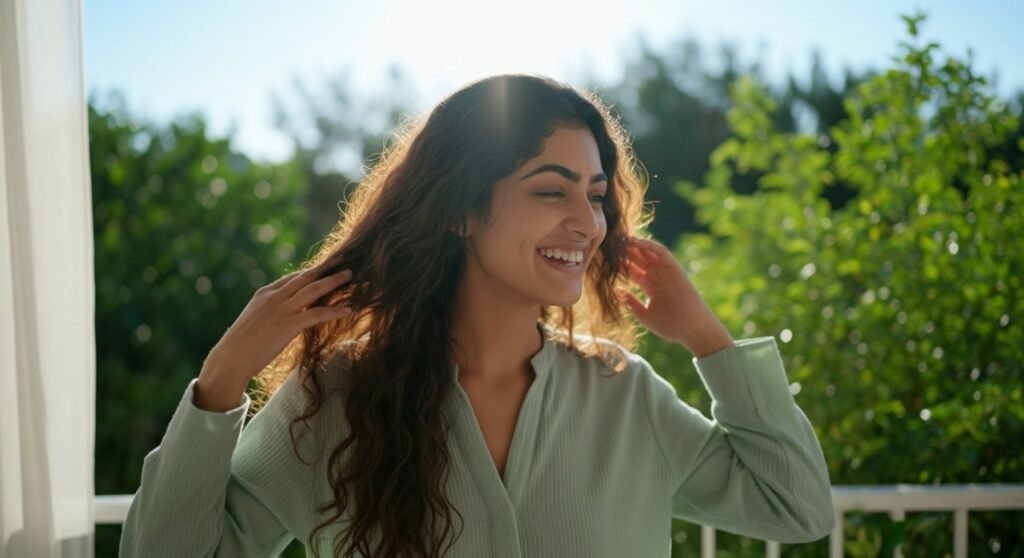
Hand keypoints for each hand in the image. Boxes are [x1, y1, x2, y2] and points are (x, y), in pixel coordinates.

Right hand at [195, 255, 353, 409]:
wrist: (230, 359)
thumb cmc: (242, 345)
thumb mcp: (256, 320)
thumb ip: (272, 312)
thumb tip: (288, 315)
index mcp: (265, 293)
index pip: (293, 277)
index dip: (312, 271)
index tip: (327, 267)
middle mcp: (274, 297)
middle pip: (305, 277)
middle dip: (326, 268)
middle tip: (344, 259)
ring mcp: (281, 310)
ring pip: (313, 289)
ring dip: (333, 281)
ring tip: (350, 275)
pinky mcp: (288, 325)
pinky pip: (316, 314)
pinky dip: (334, 311)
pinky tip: (348, 310)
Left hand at [618, 236, 733, 357]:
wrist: (693, 330)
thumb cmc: (671, 326)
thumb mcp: (645, 315)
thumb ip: (631, 302)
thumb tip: (616, 291)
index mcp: (649, 286)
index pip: (631, 270)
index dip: (617, 264)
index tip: (602, 258)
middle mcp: (656, 276)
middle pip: (637, 258)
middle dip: (623, 251)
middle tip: (607, 242)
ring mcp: (665, 271)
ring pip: (647, 252)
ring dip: (634, 244)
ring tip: (618, 238)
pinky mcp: (675, 268)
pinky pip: (662, 252)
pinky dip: (649, 245)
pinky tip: (635, 241)